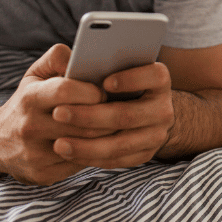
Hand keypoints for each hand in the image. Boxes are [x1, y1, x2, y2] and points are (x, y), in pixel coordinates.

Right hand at [0, 43, 109, 185]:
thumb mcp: (34, 75)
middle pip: (81, 121)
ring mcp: (35, 154)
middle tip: (120, 109)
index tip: (104, 90)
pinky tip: (101, 143)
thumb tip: (79, 54)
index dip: (91, 90)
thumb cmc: (26, 102)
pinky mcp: (43, 174)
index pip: (66, 90)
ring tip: (116, 125)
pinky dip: (94, 153)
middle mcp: (29, 127)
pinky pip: (79, 164)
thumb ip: (57, 58)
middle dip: (106, 114)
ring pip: (84, 145)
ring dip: (106, 135)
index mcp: (29, 98)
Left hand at [50, 61, 174, 170]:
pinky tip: (69, 153)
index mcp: (159, 80)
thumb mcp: (117, 66)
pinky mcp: (145, 154)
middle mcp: (163, 108)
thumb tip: (72, 61)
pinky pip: (117, 160)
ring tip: (58, 143)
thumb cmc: (119, 82)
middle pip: (127, 115)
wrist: (147, 111)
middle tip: (58, 113)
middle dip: (90, 116)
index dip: (131, 79)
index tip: (104, 82)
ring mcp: (156, 135)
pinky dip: (91, 158)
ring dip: (86, 145)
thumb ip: (101, 61)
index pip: (153, 76)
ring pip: (120, 144)